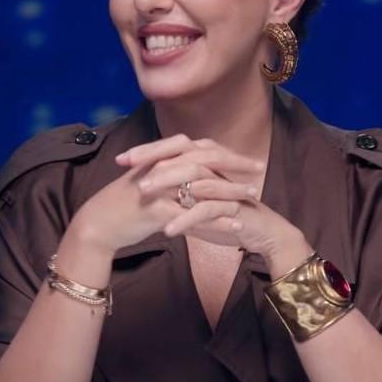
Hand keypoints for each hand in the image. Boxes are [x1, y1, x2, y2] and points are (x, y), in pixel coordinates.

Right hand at [65, 134, 263, 253]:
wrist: (96, 225)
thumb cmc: (123, 206)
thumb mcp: (147, 180)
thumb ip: (168, 172)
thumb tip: (191, 170)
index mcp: (160, 157)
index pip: (200, 148)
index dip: (225, 153)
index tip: (246, 159)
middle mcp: (161, 167)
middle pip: (205, 161)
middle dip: (235, 165)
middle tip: (258, 170)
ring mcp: (158, 187)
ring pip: (202, 186)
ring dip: (230, 191)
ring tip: (252, 197)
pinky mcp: (157, 210)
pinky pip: (192, 213)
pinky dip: (216, 219)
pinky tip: (234, 224)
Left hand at [124, 138, 308, 262]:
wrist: (260, 232)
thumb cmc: (225, 216)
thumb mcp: (194, 203)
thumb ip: (174, 194)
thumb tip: (145, 188)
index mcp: (206, 163)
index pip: (175, 149)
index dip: (148, 151)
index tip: (121, 159)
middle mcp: (216, 168)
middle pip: (184, 154)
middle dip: (155, 160)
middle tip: (128, 170)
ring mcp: (226, 185)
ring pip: (195, 177)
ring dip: (168, 184)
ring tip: (144, 194)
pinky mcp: (234, 206)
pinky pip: (207, 209)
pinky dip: (187, 218)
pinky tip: (169, 230)